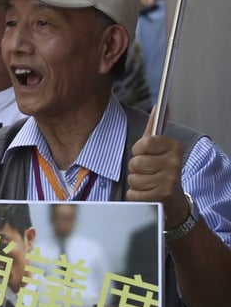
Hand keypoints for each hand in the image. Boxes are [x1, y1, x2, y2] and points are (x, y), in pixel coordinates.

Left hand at [127, 111, 185, 229]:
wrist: (173, 200)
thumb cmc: (161, 170)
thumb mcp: (158, 148)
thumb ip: (155, 127)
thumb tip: (159, 106)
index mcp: (174, 147)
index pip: (143, 143)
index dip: (138, 150)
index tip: (145, 154)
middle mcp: (175, 163)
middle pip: (135, 162)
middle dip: (136, 168)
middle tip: (147, 172)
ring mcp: (169, 181)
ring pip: (133, 178)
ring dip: (135, 182)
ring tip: (148, 183)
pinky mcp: (161, 197)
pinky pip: (133, 194)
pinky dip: (135, 195)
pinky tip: (147, 193)